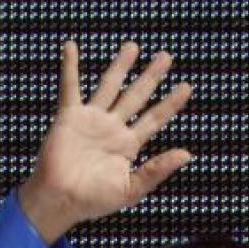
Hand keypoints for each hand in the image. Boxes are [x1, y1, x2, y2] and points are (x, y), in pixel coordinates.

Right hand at [19, 40, 192, 239]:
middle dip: (151, 77)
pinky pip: (70, 87)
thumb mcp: (131, 189)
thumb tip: (187, 154)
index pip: (154, 119)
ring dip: (120, 66)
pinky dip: (69, 67)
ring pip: (109, 86)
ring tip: (133, 46)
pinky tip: (71, 47)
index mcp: (128, 146)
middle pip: (136, 97)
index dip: (170, 104)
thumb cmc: (94, 201)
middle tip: (166, 57)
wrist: (61, 199)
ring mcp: (92, 121)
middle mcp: (112, 130)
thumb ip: (158, 170)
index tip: (187, 88)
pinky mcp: (70, 117)